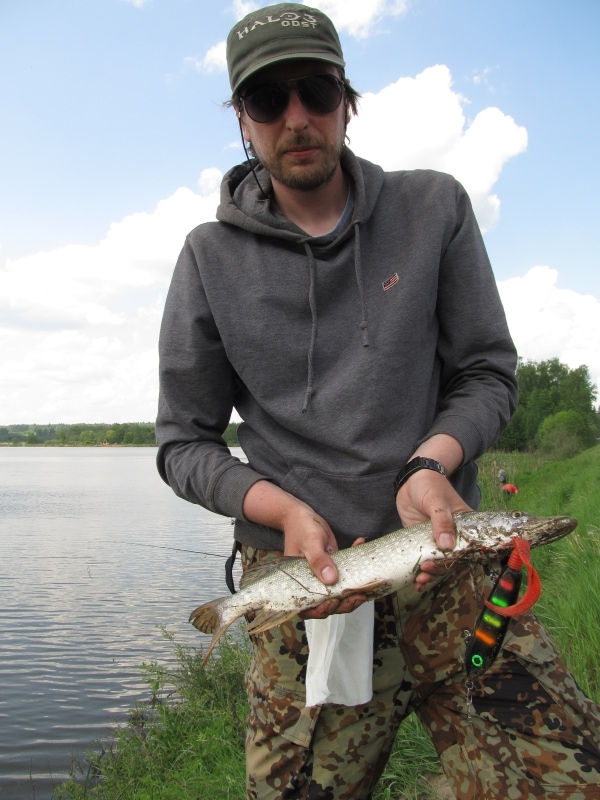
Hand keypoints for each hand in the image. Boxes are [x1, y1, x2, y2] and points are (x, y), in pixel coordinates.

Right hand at [282, 507, 367, 618]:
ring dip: (352, 592)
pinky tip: (359, 546)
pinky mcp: (333, 567)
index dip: (321, 610)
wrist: (302, 515)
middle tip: (358, 596)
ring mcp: (323, 576)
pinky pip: (345, 574)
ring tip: (365, 587)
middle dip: (343, 604)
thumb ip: (318, 560)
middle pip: (326, 603)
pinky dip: (356, 567)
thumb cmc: (300, 528)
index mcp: (298, 582)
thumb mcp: (310, 543)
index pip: (307, 606)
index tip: (334, 602)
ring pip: (338, 593)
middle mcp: (311, 583)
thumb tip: (331, 579)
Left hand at [395, 469, 471, 590]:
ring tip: (420, 581)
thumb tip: (447, 546)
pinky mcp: (422, 541)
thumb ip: (441, 521)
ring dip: (430, 574)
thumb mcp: (436, 501)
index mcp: (464, 527)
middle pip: (450, 559)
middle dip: (439, 570)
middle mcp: (453, 536)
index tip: (441, 566)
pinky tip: (415, 583)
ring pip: (437, 562)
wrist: (412, 479)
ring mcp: (436, 539)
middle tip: (425, 572)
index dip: (455, 561)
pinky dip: (420, 571)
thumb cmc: (430, 485)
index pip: (464, 549)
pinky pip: (423, 558)